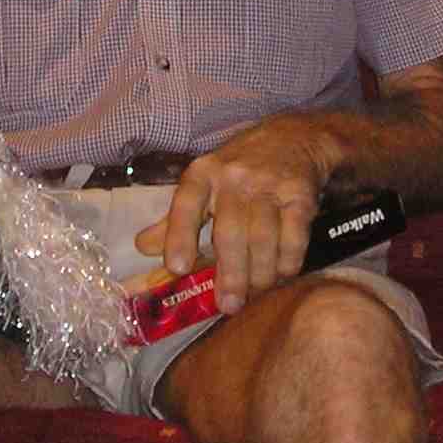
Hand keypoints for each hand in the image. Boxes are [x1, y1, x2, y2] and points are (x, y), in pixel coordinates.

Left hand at [135, 118, 333, 315]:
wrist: (293, 138)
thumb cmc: (239, 169)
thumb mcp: (204, 184)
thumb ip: (176, 218)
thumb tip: (142, 247)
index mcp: (203, 174)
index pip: (186, 204)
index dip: (179, 236)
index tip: (177, 268)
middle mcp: (233, 176)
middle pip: (230, 231)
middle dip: (230, 273)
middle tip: (228, 305)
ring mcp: (269, 184)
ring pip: (263, 238)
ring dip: (260, 274)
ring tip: (255, 293)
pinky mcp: (300, 194)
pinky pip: (294, 237)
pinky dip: (287, 262)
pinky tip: (281, 274)